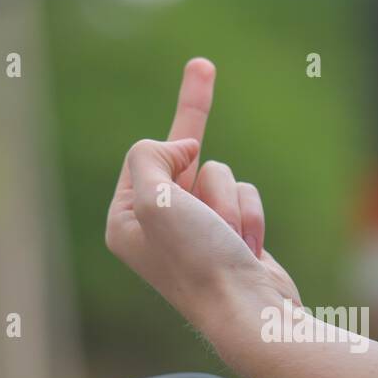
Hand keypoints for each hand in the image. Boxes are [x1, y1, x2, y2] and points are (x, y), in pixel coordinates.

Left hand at [105, 58, 300, 340]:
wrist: (248, 312)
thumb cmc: (197, 261)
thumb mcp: (154, 200)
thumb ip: (150, 155)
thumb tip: (184, 149)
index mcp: (126, 220)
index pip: (146, 155)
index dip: (174, 148)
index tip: (192, 138)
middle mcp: (157, 224)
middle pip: (181, 155)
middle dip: (196, 116)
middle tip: (202, 66)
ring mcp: (196, 230)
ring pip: (221, 174)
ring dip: (232, 199)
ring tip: (231, 238)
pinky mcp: (231, 234)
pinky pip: (245, 194)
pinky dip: (251, 214)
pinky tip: (249, 247)